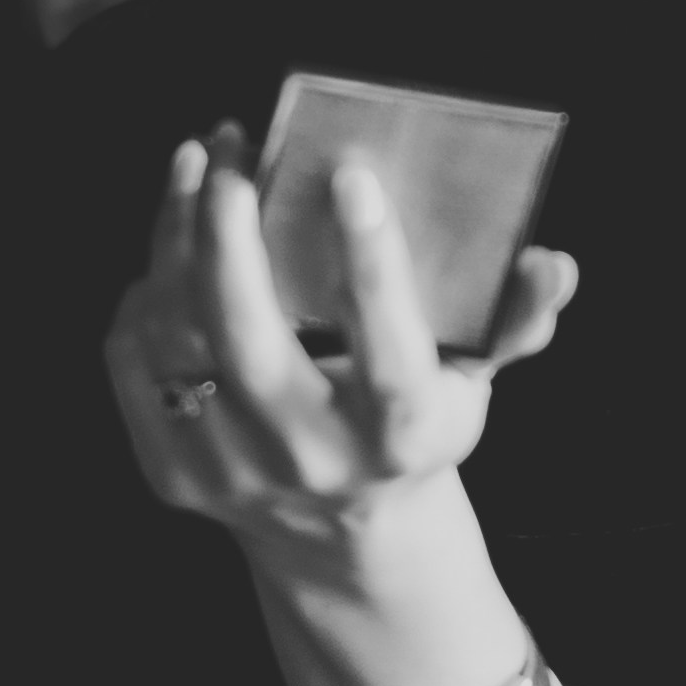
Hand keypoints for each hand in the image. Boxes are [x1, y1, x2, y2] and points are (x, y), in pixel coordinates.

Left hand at [105, 122, 577, 558]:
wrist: (340, 533)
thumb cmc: (410, 425)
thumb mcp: (471, 384)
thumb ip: (514, 321)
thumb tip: (553, 262)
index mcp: (399, 439)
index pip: (388, 351)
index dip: (371, 263)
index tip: (351, 174)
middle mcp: (311, 461)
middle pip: (248, 341)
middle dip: (229, 235)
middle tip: (231, 152)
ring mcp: (231, 471)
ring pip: (178, 339)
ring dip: (175, 238)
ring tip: (195, 165)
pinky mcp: (169, 474)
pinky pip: (133, 362)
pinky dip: (146, 291)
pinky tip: (170, 241)